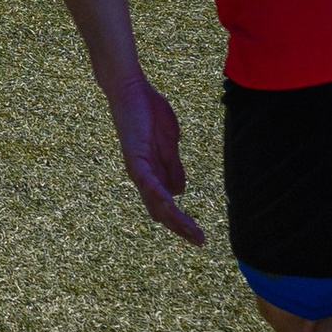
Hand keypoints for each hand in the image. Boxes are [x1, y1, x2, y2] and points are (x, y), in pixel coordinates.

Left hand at [107, 78, 203, 244]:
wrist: (131, 89)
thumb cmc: (148, 114)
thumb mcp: (169, 145)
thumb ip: (173, 166)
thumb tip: (180, 191)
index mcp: (151, 175)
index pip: (164, 207)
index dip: (180, 223)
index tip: (199, 237)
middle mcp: (141, 176)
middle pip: (159, 211)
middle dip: (179, 228)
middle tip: (200, 241)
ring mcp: (137, 166)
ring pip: (154, 201)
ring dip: (174, 218)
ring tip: (191, 231)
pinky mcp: (134, 154)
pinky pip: (146, 178)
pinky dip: (157, 192)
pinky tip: (170, 202)